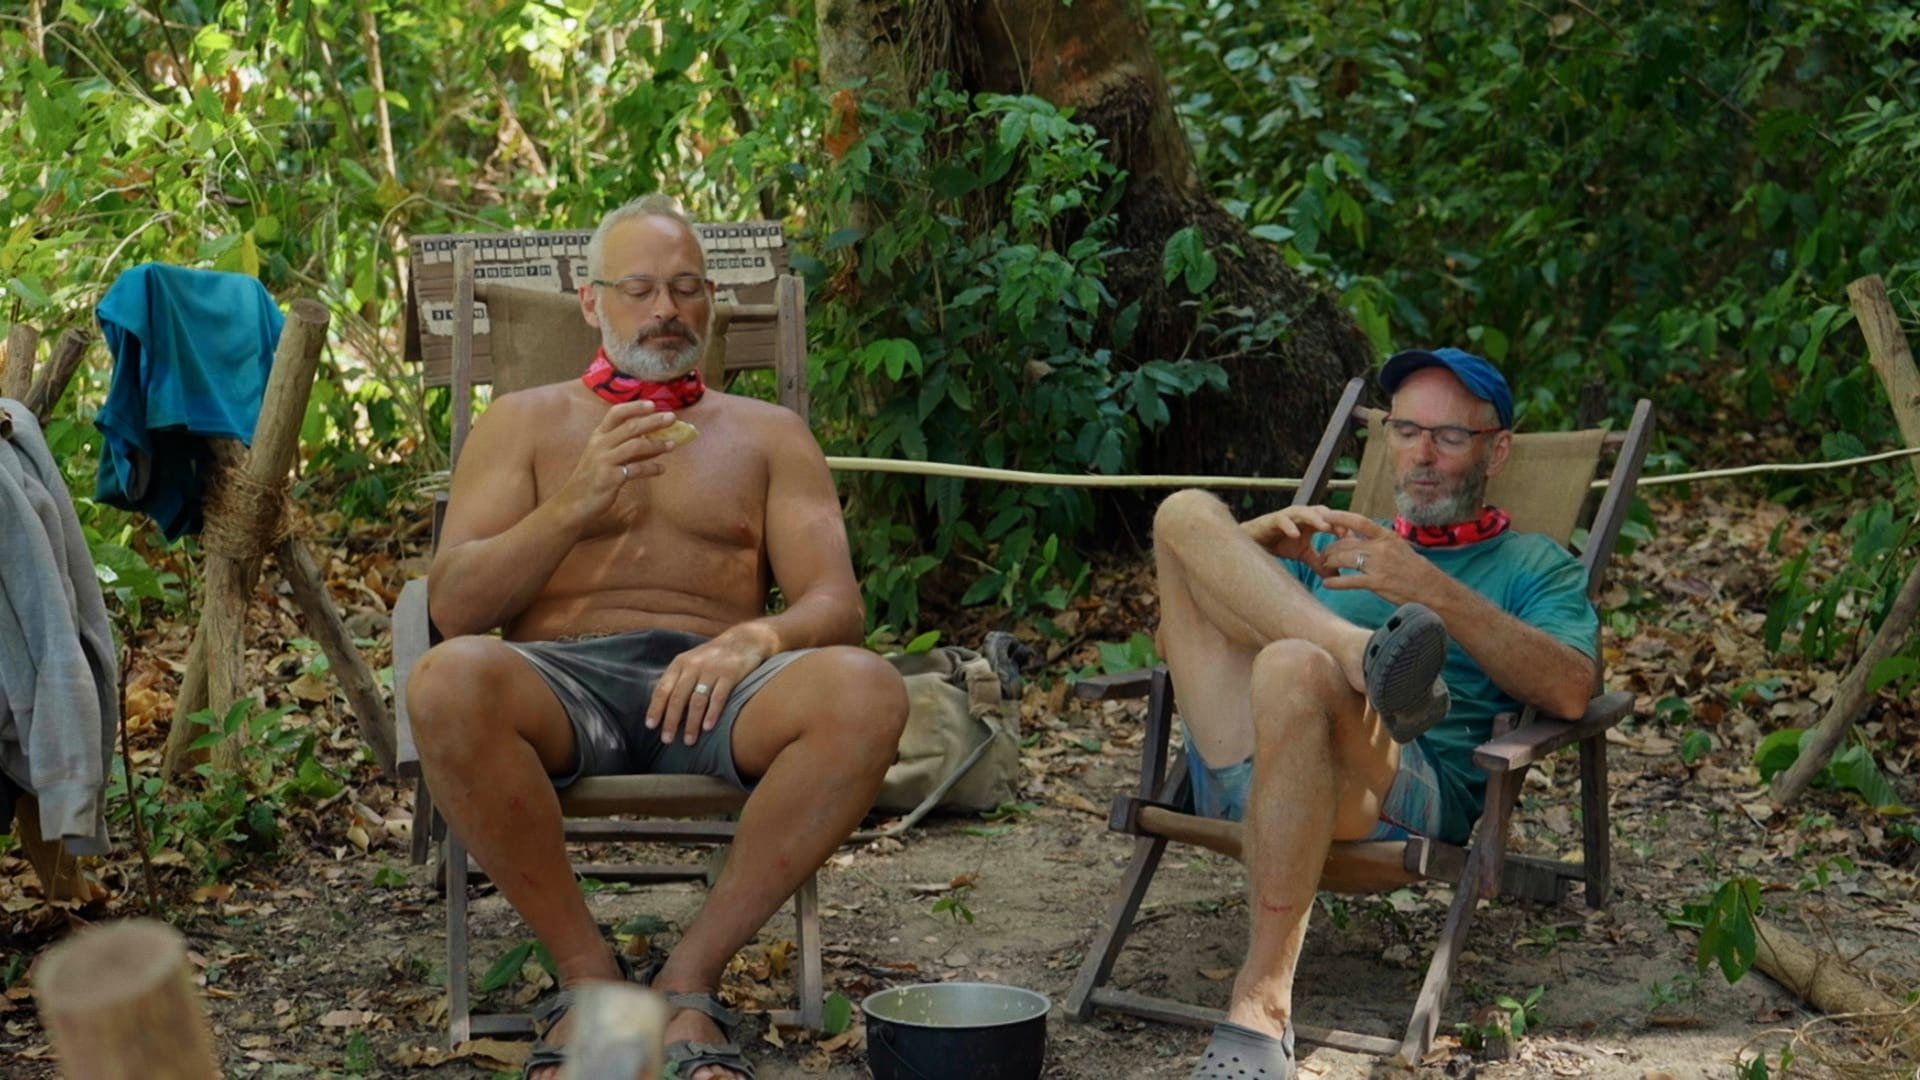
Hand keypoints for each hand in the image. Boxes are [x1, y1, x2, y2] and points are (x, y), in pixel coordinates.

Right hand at [553, 400, 686, 529]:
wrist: (573, 503)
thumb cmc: (592, 478)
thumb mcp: (602, 456)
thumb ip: (622, 445)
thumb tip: (652, 437)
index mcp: (598, 436)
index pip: (615, 414)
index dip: (634, 407)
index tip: (652, 404)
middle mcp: (600, 445)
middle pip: (630, 427)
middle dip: (653, 421)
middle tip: (672, 418)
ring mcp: (604, 461)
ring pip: (635, 446)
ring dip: (657, 444)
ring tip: (672, 445)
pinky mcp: (610, 478)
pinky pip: (636, 469)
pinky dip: (651, 468)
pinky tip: (661, 469)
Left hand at [646, 628, 775, 745]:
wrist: (745, 640)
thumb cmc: (714, 657)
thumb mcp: (691, 661)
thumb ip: (678, 680)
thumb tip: (662, 708)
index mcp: (680, 663)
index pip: (662, 689)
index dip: (655, 708)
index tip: (651, 726)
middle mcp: (693, 665)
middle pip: (678, 697)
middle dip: (671, 721)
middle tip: (667, 740)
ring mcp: (712, 669)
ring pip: (697, 700)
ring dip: (691, 723)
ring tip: (689, 740)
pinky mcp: (731, 674)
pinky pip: (719, 697)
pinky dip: (712, 713)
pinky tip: (707, 728)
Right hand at [1242, 504, 1339, 568]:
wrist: (1254, 543)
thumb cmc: (1279, 544)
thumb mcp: (1303, 555)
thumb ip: (1319, 563)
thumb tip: (1336, 577)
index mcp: (1311, 522)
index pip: (1331, 520)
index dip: (1342, 527)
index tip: (1354, 540)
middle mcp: (1301, 516)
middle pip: (1321, 511)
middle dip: (1333, 520)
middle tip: (1344, 532)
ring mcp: (1287, 516)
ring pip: (1303, 511)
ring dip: (1315, 518)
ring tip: (1325, 528)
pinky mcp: (1271, 520)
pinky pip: (1282, 519)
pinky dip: (1289, 525)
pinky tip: (1296, 535)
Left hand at [1314, 510, 1440, 605]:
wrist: (1430, 588)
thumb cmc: (1413, 568)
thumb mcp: (1398, 547)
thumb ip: (1378, 541)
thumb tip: (1358, 537)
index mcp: (1387, 536)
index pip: (1359, 522)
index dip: (1340, 517)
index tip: (1326, 515)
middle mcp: (1381, 548)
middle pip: (1346, 543)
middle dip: (1330, 548)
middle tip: (1323, 554)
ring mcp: (1378, 565)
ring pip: (1344, 559)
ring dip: (1330, 563)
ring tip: (1324, 566)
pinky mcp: (1376, 582)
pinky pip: (1349, 580)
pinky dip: (1335, 582)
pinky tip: (1327, 584)